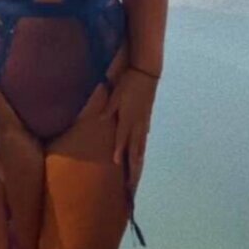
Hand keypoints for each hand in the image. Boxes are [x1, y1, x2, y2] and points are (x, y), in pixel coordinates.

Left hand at [99, 68, 156, 186]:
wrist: (147, 73)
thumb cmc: (128, 82)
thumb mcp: (116, 94)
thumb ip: (109, 108)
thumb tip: (101, 119)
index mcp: (127, 117)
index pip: (122, 138)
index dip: (119, 151)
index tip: (117, 163)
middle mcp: (136, 122)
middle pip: (134, 146)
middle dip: (133, 161)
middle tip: (132, 175)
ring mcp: (143, 119)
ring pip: (141, 141)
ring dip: (139, 154)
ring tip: (138, 166)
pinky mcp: (147, 114)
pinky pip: (144, 132)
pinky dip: (143, 141)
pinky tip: (143, 144)